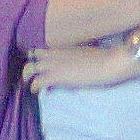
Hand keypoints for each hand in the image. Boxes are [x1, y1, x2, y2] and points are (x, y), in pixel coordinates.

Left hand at [22, 43, 139, 92]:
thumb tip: (82, 59)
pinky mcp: (57, 76)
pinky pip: (38, 82)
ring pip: (30, 68)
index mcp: (65, 47)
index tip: (39, 62)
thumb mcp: (89, 52)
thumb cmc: (107, 57)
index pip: (44, 48)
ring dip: (27, 76)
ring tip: (30, 84)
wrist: (111, 62)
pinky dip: (34, 87)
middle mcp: (57, 53)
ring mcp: (55, 64)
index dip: (39, 55)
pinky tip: (36, 92)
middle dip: (30, 64)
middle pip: (32, 54)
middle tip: (31, 75)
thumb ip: (80, 54)